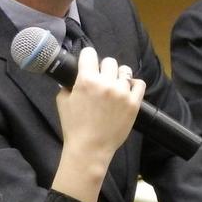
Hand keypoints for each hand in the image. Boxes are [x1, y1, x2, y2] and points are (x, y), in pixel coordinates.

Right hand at [52, 48, 146, 201]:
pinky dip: (133, 85)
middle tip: (101, 79)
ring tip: (114, 86)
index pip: (90, 53)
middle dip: (103, 68)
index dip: (88, 57)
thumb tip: (73, 76)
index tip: (88, 62)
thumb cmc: (74, 126)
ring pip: (124, 71)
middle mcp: (106, 83)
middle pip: (109, 61)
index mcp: (86, 80)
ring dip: (118, 76)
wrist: (90, 148)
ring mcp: (122, 92)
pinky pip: (139, 83)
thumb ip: (68, 85)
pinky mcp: (134, 102)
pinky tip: (127, 90)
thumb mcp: (62, 102)